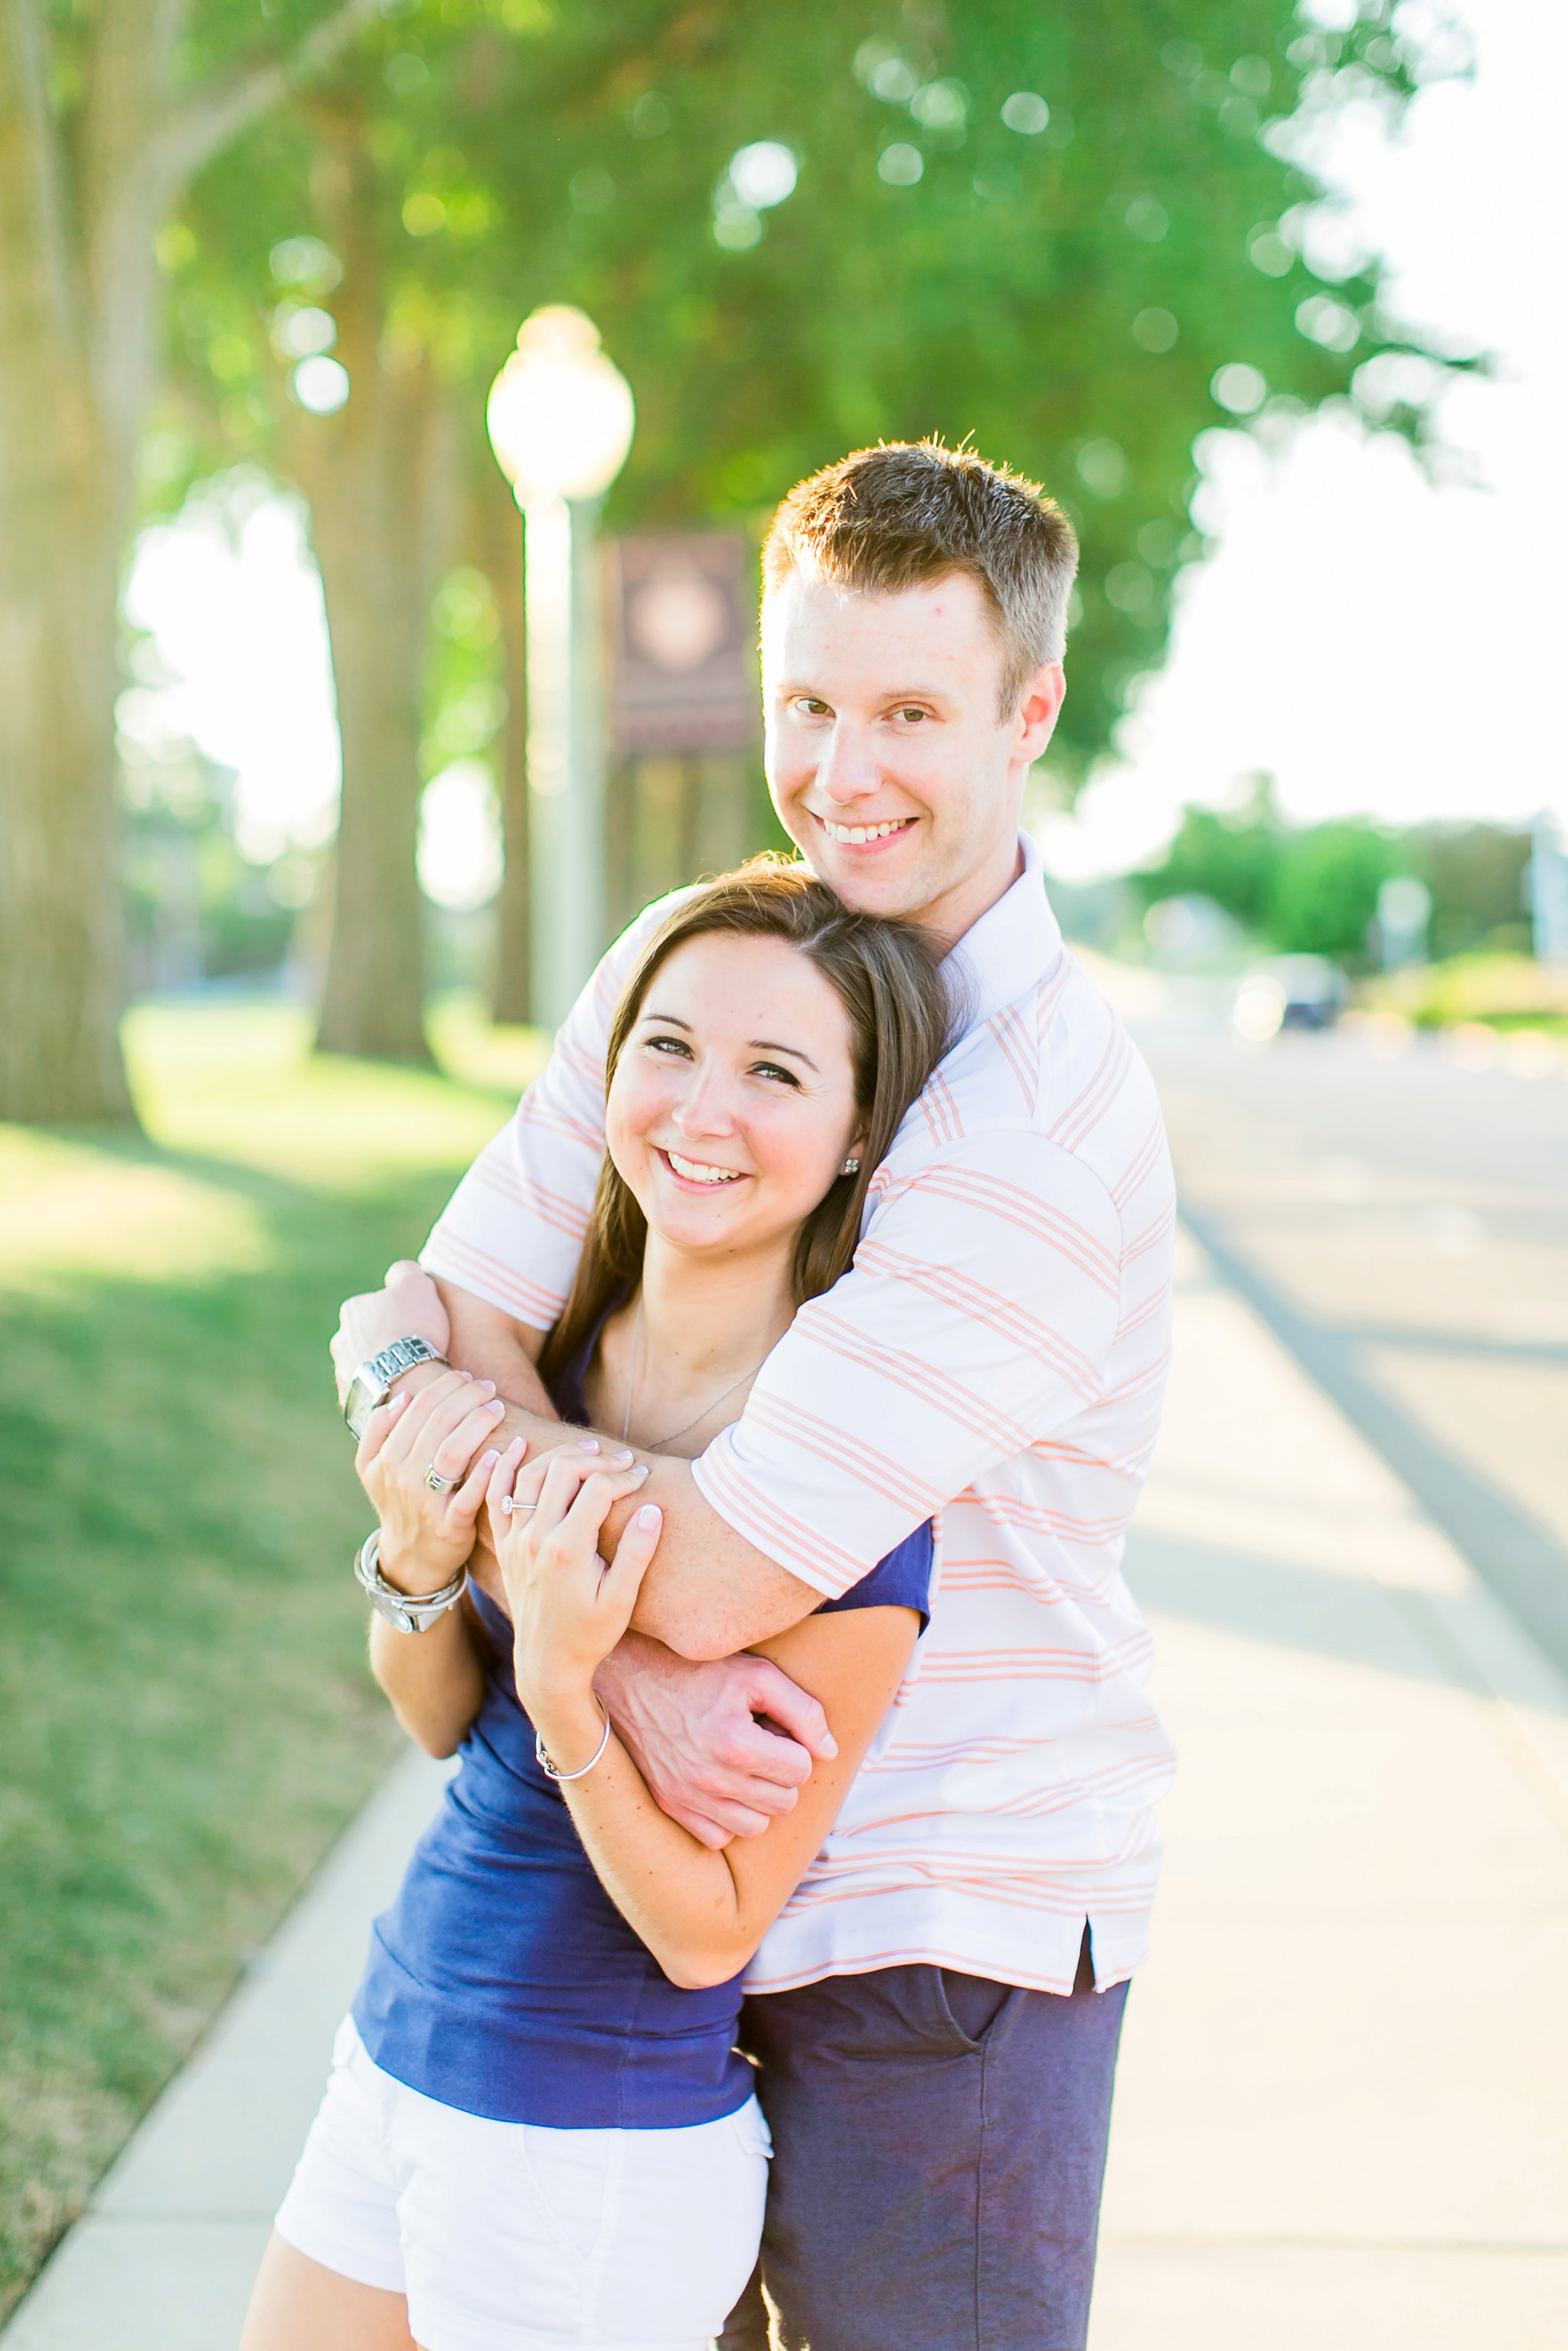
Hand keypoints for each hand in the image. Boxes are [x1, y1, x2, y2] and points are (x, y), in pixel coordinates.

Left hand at [332, 1260, 449, 1403]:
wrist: (406, 1381)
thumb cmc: (412, 1329)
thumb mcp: (415, 1284)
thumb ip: (404, 1272)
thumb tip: (398, 1273)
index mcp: (352, 1310)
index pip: (375, 1307)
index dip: (399, 1316)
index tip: (416, 1326)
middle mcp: (340, 1341)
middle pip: (366, 1338)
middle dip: (385, 1343)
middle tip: (413, 1352)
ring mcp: (343, 1374)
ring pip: (365, 1367)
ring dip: (382, 1369)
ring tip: (408, 1376)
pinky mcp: (351, 1402)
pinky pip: (368, 1394)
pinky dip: (381, 1393)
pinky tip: (400, 1394)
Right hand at [356, 1368, 510, 1592]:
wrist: (410, 1557)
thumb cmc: (399, 1502)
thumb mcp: (372, 1469)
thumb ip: (377, 1431)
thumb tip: (400, 1397)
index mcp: (383, 1458)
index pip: (417, 1408)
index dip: (445, 1386)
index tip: (467, 1377)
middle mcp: (401, 1477)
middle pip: (437, 1423)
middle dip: (467, 1396)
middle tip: (488, 1386)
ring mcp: (425, 1502)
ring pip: (452, 1452)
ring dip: (478, 1423)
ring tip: (498, 1407)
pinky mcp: (450, 1526)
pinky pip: (469, 1495)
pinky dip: (485, 1472)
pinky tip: (500, 1452)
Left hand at [491, 1441, 662, 1710]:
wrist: (547, 1662)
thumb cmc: (589, 1634)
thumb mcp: (621, 1599)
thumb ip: (637, 1552)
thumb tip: (652, 1508)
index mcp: (568, 1548)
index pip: (597, 1488)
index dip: (624, 1476)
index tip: (643, 1477)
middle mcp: (536, 1537)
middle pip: (563, 1471)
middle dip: (597, 1458)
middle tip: (622, 1460)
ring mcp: (516, 1539)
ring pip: (530, 1475)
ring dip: (559, 1454)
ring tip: (587, 1448)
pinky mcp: (505, 1544)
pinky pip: (496, 1495)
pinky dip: (503, 1466)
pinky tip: (518, 1446)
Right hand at [596, 1633, 836, 1849]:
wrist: (632, 1678)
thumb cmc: (700, 1672)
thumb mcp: (758, 1674)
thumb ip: (803, 1710)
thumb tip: (829, 1752)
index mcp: (736, 1745)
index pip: (801, 1769)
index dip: (795, 1746)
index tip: (775, 1728)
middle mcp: (711, 1779)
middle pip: (783, 1802)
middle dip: (781, 1773)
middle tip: (761, 1744)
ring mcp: (687, 1797)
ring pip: (755, 1827)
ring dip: (759, 1800)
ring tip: (744, 1766)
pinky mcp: (670, 1806)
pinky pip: (718, 1837)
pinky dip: (727, 1818)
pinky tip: (722, 1785)